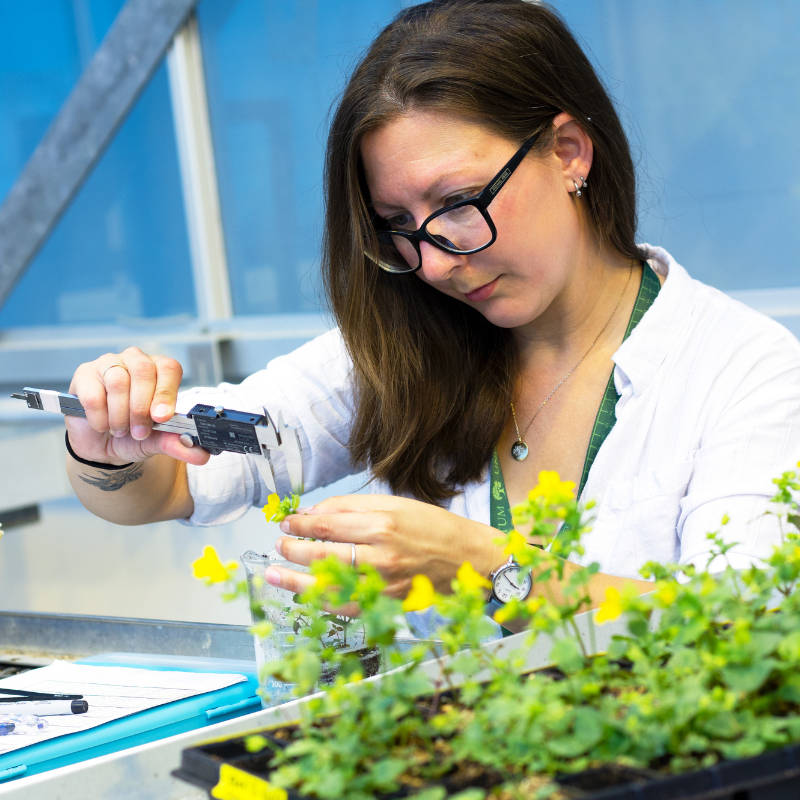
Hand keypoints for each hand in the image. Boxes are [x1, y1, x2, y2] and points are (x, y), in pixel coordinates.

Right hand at [66, 347, 209, 466]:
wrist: (102, 445)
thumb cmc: (133, 434)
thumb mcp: (158, 441)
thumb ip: (179, 444)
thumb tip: (202, 455)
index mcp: (160, 370)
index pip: (169, 368)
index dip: (166, 393)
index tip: (162, 417)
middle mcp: (136, 361)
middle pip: (143, 371)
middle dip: (141, 408)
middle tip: (140, 432)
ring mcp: (109, 364)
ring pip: (118, 381)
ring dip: (120, 414)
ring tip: (121, 430)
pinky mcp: (84, 375)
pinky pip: (93, 394)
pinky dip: (100, 417)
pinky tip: (103, 425)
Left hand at [265, 494, 505, 598]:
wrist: (470, 559)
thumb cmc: (435, 528)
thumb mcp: (396, 504)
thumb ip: (353, 508)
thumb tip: (315, 513)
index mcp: (383, 524)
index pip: (327, 524)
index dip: (300, 524)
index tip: (286, 522)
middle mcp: (381, 555)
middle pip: (322, 554)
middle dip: (294, 550)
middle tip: (279, 545)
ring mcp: (383, 584)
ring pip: (328, 585)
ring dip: (296, 581)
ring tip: (276, 574)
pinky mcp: (387, 604)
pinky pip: (346, 607)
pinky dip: (322, 602)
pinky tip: (306, 596)